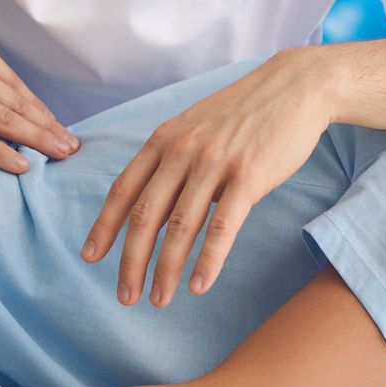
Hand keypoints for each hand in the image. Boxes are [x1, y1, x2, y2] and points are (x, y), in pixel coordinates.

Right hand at [0, 0, 78, 173]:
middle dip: (48, 126)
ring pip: (7, 121)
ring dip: (38, 140)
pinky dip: (2, 154)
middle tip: (71, 145)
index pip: (13, 82)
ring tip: (60, 155)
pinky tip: (22, 166)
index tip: (52, 121)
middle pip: (18, 103)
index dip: (36, 105)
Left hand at [80, 48, 335, 307]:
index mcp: (164, 139)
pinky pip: (223, 226)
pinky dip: (208, 260)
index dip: (104, 226)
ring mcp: (214, 162)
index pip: (124, 189)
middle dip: (131, 261)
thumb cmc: (244, 113)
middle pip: (146, 215)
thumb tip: (155, 211)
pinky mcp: (249, 176)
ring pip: (181, 226)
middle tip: (125, 297)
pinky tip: (199, 286)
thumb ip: (172, 164)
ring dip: (167, 269)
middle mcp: (182, 150)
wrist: (295, 87)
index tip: (90, 257)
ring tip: (159, 299)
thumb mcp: (195, 128)